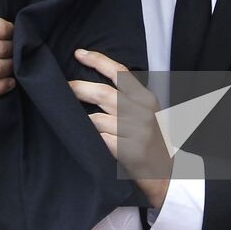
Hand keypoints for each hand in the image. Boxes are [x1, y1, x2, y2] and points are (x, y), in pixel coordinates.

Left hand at [69, 49, 170, 210]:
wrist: (167, 176)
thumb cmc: (152, 142)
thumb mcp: (148, 114)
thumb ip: (128, 98)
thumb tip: (93, 84)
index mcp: (146, 99)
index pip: (119, 72)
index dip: (97, 60)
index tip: (79, 53)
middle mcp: (142, 112)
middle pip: (102, 93)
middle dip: (78, 89)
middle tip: (63, 88)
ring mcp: (136, 132)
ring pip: (95, 120)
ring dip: (80, 121)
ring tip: (72, 122)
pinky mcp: (129, 151)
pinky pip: (98, 140)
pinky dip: (88, 140)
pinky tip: (83, 141)